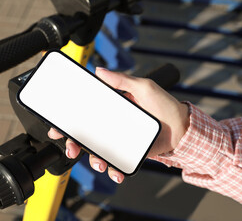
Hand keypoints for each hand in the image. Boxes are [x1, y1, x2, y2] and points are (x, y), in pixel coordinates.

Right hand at [48, 67, 188, 182]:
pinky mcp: (128, 153)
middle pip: (86, 135)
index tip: (58, 126)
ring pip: (97, 152)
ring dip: (93, 160)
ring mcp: (119, 140)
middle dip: (74, 143)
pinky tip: (115, 172)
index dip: (70, 120)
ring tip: (100, 164)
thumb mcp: (143, 87)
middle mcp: (112, 124)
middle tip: (71, 147)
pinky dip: (113, 169)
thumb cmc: (165, 105)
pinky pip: (115, 163)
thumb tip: (99, 71)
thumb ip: (122, 80)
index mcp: (112, 108)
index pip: (85, 113)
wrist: (183, 129)